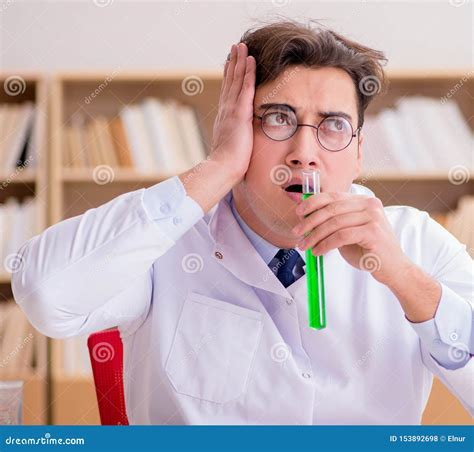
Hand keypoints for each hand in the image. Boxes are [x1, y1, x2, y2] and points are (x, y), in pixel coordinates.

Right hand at [209, 42, 255, 181]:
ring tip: (242, 46)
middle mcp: (225, 110)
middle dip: (233, 63)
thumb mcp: (232, 147)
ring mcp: (231, 110)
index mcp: (224, 117)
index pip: (228, 92)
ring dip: (239, 61)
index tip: (231, 63)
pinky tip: (250, 60)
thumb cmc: (228, 163)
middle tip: (235, 47)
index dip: (230, 76)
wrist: (223, 167)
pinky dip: (248, 72)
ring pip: (236, 80)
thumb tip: (238, 142)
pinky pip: (245, 87)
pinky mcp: (239, 112)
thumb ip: (235, 139)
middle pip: (230, 81)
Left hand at [292, 192, 412, 285]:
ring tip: (304, 246)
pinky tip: (318, 251)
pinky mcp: (373, 232)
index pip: (332, 196)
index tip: (298, 212)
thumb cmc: (368, 251)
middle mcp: (369, 205)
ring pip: (334, 223)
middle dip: (309, 221)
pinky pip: (341, 236)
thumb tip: (305, 218)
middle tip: (296, 233)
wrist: (394, 269)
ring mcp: (373, 217)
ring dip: (314, 235)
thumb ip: (332, 222)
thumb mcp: (347, 232)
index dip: (312, 203)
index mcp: (363, 201)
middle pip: (331, 209)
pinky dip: (325, 244)